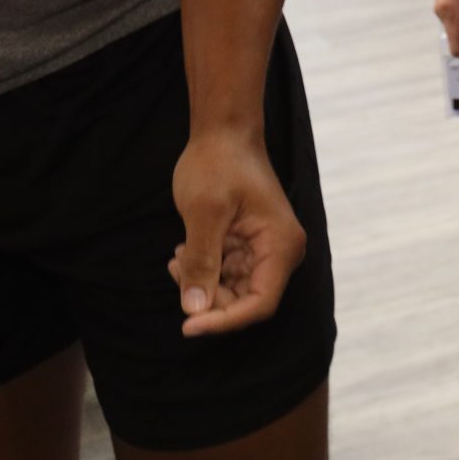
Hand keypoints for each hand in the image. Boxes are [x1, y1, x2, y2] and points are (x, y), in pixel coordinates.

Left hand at [168, 130, 307, 336]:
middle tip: (178, 270)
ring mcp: (265, 250)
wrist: (223, 133)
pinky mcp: (249, 246)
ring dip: (202, 282)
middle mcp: (280, 252)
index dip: (225, 321)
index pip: (260, 303)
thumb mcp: (204, 213)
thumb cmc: (218, 165)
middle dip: (209, 296)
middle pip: (246, 300)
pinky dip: (203, 270)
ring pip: (233, 290)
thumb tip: (195, 310)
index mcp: (281, 245)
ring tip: (180, 254)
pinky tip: (185, 251)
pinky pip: (227, 274)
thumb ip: (202, 263)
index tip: (188, 326)